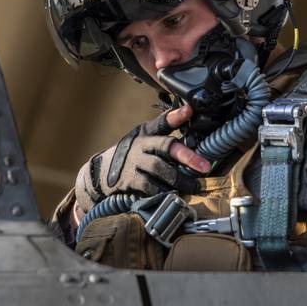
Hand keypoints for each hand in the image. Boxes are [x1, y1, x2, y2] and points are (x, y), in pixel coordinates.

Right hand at [74, 105, 210, 211]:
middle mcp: (140, 145)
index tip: (190, 110)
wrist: (101, 172)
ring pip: (159, 169)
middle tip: (205, 167)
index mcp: (146, 133)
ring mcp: (133, 162)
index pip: (162, 121)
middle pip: (165, 147)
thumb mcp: (144, 136)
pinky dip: (163, 192)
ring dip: (179, 179)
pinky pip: (149, 187)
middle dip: (187, 156)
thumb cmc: (131, 152)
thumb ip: (164, 129)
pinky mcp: (128, 180)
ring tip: (194, 186)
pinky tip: (174, 195)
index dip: (176, 116)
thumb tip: (190, 115)